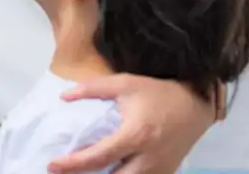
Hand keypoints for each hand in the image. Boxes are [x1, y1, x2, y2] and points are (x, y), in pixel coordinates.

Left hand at [47, 74, 211, 173]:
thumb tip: (63, 97)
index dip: (73, 165)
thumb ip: (93, 88)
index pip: (99, 157)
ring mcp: (159, 170)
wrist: (196, 104)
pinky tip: (109, 173)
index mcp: (135, 135)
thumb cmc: (158, 93)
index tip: (52, 165)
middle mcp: (147, 158)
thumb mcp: (125, 84)